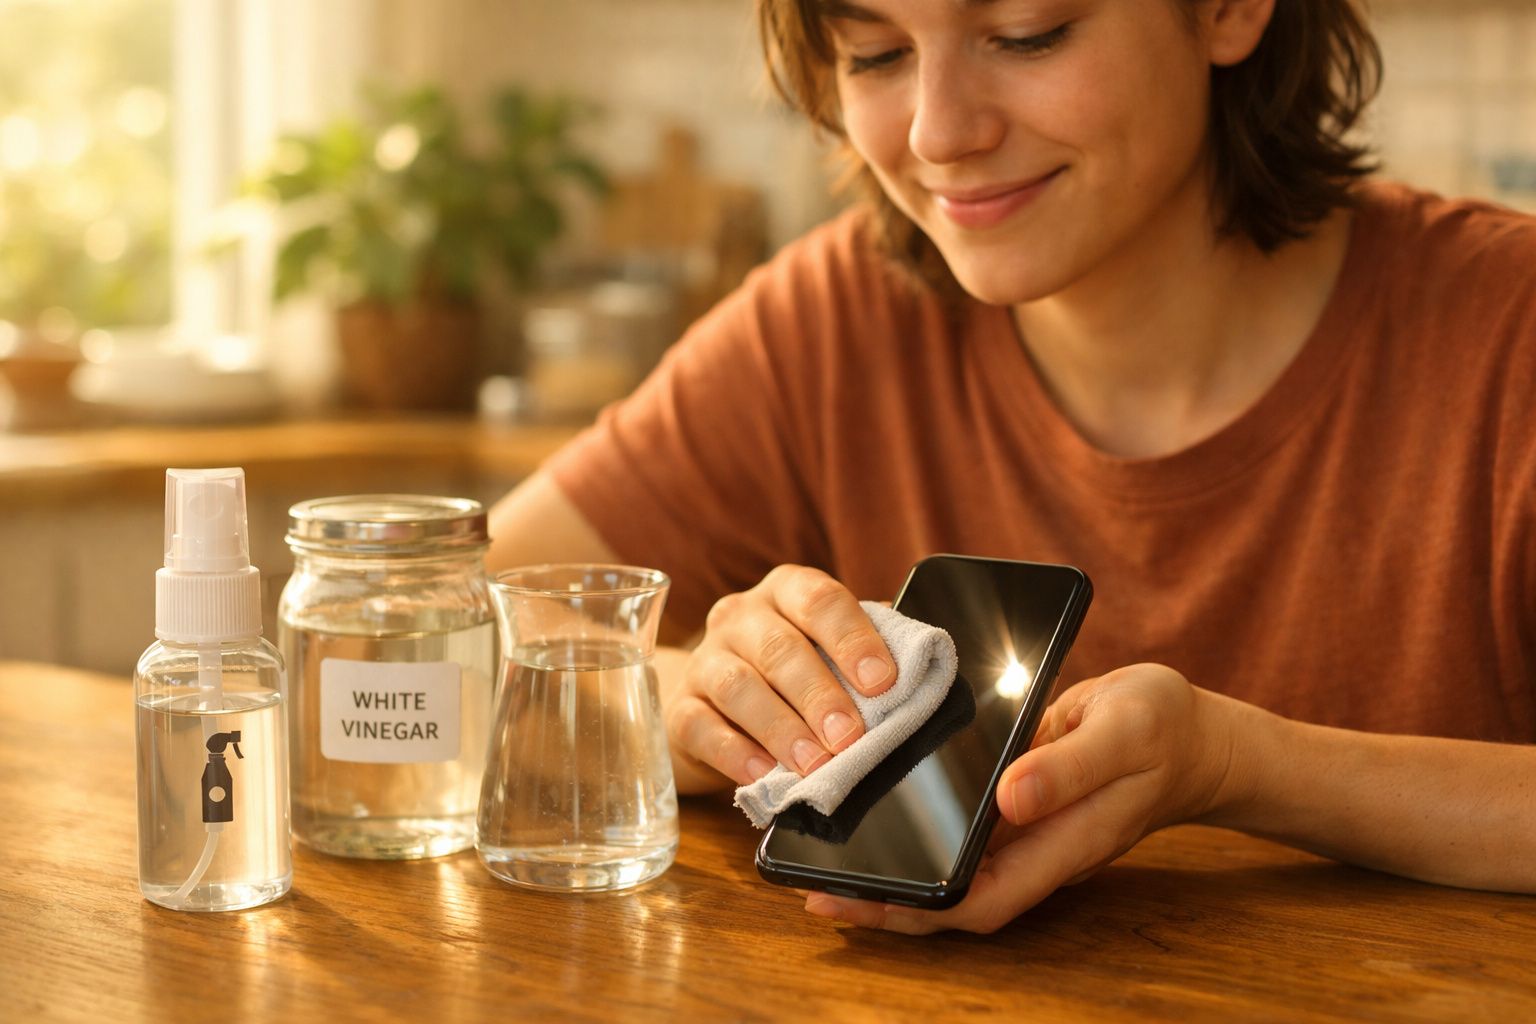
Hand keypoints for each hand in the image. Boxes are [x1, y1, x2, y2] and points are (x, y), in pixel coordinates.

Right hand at [662, 565, 896, 793]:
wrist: (714, 703)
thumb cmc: (790, 675)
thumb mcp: (827, 654)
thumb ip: (864, 655)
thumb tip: (920, 671)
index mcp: (786, 592)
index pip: (819, 599)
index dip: (852, 638)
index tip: (882, 681)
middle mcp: (740, 617)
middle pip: (778, 646)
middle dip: (819, 694)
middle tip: (849, 736)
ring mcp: (705, 661)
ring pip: (738, 685)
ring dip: (781, 727)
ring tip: (813, 763)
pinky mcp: (681, 709)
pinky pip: (702, 727)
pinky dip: (735, 752)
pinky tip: (763, 773)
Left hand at [803, 663, 1241, 933]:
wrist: (1193, 731)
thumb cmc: (1164, 728)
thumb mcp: (1125, 732)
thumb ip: (1070, 766)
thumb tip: (1009, 798)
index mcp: (1062, 842)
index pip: (980, 900)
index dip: (918, 913)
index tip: (858, 903)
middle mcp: (1036, 847)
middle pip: (953, 897)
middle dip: (886, 904)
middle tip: (815, 888)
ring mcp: (1026, 829)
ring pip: (951, 867)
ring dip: (895, 869)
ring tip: (828, 859)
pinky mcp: (1017, 802)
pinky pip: (961, 831)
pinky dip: (917, 829)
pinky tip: (879, 810)